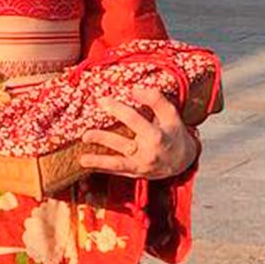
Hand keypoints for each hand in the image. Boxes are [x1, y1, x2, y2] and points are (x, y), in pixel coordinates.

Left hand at [78, 88, 201, 179]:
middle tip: (85, 132)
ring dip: (99, 161)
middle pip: (123, 144)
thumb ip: (155, 100)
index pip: (134, 120)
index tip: (102, 100)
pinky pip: (117, 171)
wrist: (182, 161)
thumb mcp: (170, 114)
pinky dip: (101, 168)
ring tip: (82, 158)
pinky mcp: (135, 173)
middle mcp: (148, 153)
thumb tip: (133, 90)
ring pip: (118, 163)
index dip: (118, 109)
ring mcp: (141, 166)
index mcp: (157, 136)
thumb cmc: (173, 133)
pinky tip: (86, 163)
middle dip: (102, 137)